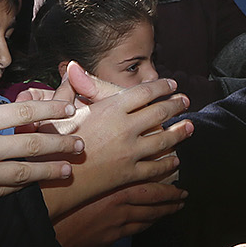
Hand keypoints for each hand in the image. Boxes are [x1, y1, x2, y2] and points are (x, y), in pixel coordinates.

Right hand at [0, 40, 85, 246]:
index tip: (69, 108)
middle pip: (35, 145)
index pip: (25, 113)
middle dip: (62, 142)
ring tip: (69, 168)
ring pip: (26, 174)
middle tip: (82, 142)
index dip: (51, 109)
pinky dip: (23, 187)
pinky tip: (32, 186)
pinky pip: (5, 191)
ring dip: (50, 169)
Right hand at [36, 62, 190, 214]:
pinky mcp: (130, 174)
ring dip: (180, 132)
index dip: (161, 86)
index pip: (144, 92)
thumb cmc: (56, 143)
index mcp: (111, 109)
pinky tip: (174, 159)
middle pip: (159, 112)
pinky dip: (167, 163)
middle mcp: (125, 128)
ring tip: (190, 126)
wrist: (55, 180)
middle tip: (185, 100)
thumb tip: (73, 66)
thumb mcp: (63, 111)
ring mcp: (130, 152)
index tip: (172, 83)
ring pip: (163, 140)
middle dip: (175, 104)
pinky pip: (155, 167)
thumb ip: (74, 87)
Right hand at [53, 178, 187, 246]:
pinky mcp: (108, 240)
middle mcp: (118, 208)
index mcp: (112, 189)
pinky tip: (148, 223)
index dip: (166, 186)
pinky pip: (132, 232)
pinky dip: (143, 226)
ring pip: (145, 220)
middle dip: (171, 201)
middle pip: (152, 205)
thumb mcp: (79, 178)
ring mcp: (115, 227)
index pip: (147, 187)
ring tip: (173, 210)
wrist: (47, 232)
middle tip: (184, 198)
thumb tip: (108, 157)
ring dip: (161, 215)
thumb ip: (97, 169)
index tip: (178, 183)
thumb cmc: (59, 198)